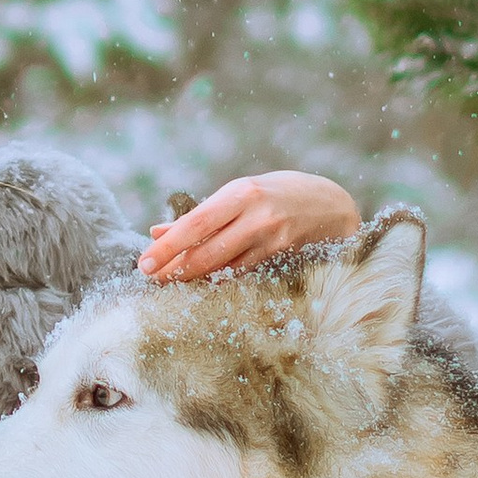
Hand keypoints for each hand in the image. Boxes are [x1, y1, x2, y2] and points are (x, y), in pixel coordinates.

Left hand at [143, 171, 358, 282]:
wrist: (332, 205)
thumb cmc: (278, 194)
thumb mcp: (241, 193)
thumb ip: (202, 213)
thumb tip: (156, 231)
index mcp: (241, 192)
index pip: (196, 223)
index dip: (168, 246)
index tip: (145, 262)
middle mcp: (257, 215)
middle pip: (207, 249)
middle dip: (175, 268)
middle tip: (150, 278)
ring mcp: (272, 238)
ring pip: (224, 266)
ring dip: (194, 277)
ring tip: (169, 283)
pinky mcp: (282, 257)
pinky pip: (243, 273)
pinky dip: (219, 279)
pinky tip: (202, 284)